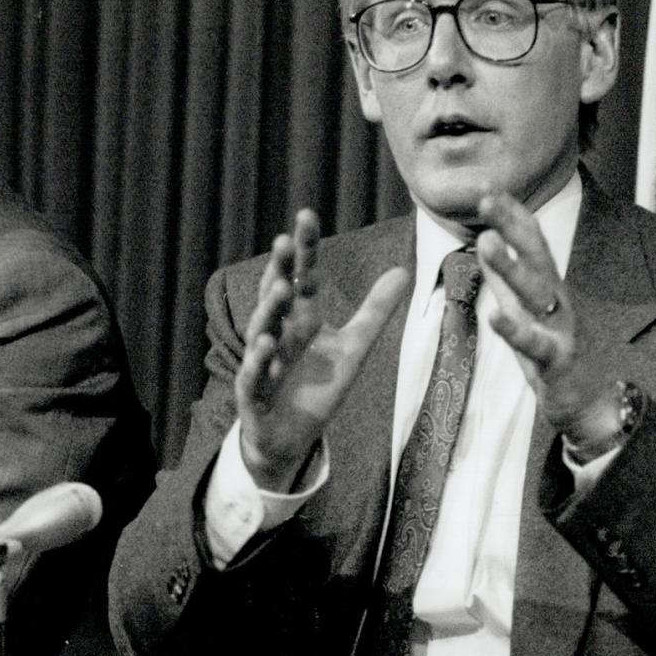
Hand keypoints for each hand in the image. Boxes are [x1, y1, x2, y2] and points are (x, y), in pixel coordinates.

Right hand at [236, 209, 407, 490]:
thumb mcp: (353, 348)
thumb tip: (403, 270)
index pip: (303, 276)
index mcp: (302, 319)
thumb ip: (374, 311)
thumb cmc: (316, 389)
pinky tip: (264, 343)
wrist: (287, 441)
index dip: (304, 248)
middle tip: (284, 241)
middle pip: (277, 297)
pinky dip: (257, 361)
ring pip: (263, 332)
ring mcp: (264, 363)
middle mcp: (279, 335)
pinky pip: (253, 376)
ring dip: (270, 310)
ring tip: (283, 288)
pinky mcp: (255, 396)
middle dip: (279, 270)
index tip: (306, 215)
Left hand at [474, 191, 619, 443]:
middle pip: (536, 255)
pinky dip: (514, 330)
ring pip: (534, 293)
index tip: (487, 187)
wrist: (589, 402)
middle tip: (486, 198)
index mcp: (548, 286)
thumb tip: (487, 240)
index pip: (531, 242)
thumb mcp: (525, 310)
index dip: (511, 215)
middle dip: (512, 225)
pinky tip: (494, 317)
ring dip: (510, 266)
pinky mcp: (556, 360)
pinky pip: (534, 343)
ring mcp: (559, 328)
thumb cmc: (555, 352)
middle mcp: (557, 300)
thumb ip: (505, 279)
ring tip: (485, 242)